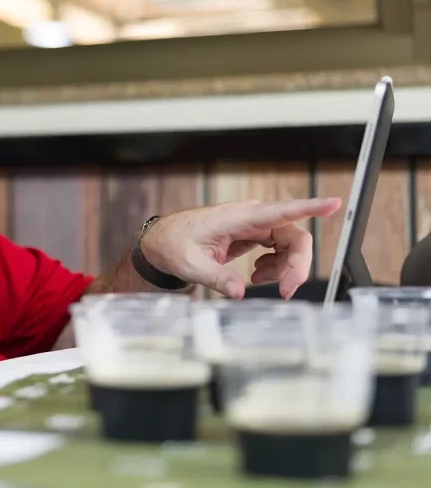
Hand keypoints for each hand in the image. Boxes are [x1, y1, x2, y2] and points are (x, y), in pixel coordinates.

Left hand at [140, 198, 341, 298]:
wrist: (161, 241)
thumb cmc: (173, 245)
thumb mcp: (191, 265)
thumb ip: (216, 278)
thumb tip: (240, 292)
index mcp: (238, 217)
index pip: (280, 210)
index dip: (310, 207)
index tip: (334, 203)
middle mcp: (250, 217)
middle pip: (295, 236)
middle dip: (297, 266)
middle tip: (285, 291)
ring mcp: (253, 224)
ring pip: (290, 245)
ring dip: (285, 268)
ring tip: (260, 281)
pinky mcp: (253, 233)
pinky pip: (279, 249)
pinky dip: (275, 266)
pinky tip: (257, 275)